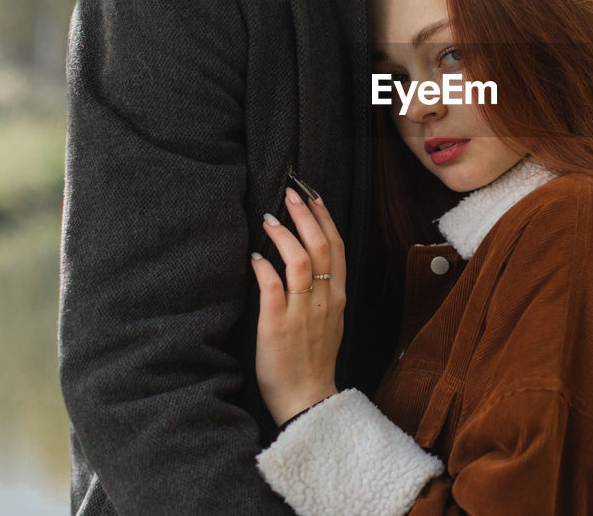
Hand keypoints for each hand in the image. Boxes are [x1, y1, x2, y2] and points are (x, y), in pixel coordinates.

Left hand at [250, 187, 346, 424]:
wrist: (307, 398)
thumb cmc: (313, 360)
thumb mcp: (328, 321)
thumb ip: (321, 291)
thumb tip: (306, 259)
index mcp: (338, 297)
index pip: (337, 248)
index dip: (325, 218)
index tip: (313, 196)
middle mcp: (324, 301)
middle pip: (322, 247)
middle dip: (305, 216)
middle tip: (290, 193)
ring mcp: (302, 313)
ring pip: (301, 262)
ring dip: (285, 236)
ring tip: (269, 219)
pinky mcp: (279, 327)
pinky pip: (274, 289)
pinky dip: (265, 268)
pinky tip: (254, 257)